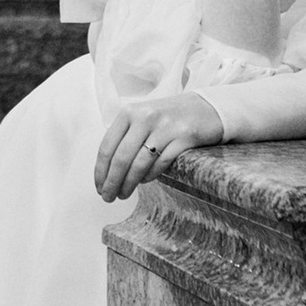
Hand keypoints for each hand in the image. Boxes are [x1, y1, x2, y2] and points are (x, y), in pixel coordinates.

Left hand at [94, 92, 221, 202]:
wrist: (206, 107)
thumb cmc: (169, 117)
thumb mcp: (142, 118)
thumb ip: (125, 137)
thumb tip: (106, 171)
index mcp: (129, 112)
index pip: (107, 146)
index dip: (100, 171)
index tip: (99, 187)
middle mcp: (145, 117)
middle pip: (121, 158)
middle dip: (112, 182)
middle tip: (108, 197)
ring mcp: (165, 126)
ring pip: (139, 163)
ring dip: (129, 184)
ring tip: (123, 194)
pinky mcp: (184, 136)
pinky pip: (161, 163)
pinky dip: (150, 176)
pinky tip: (144, 182)